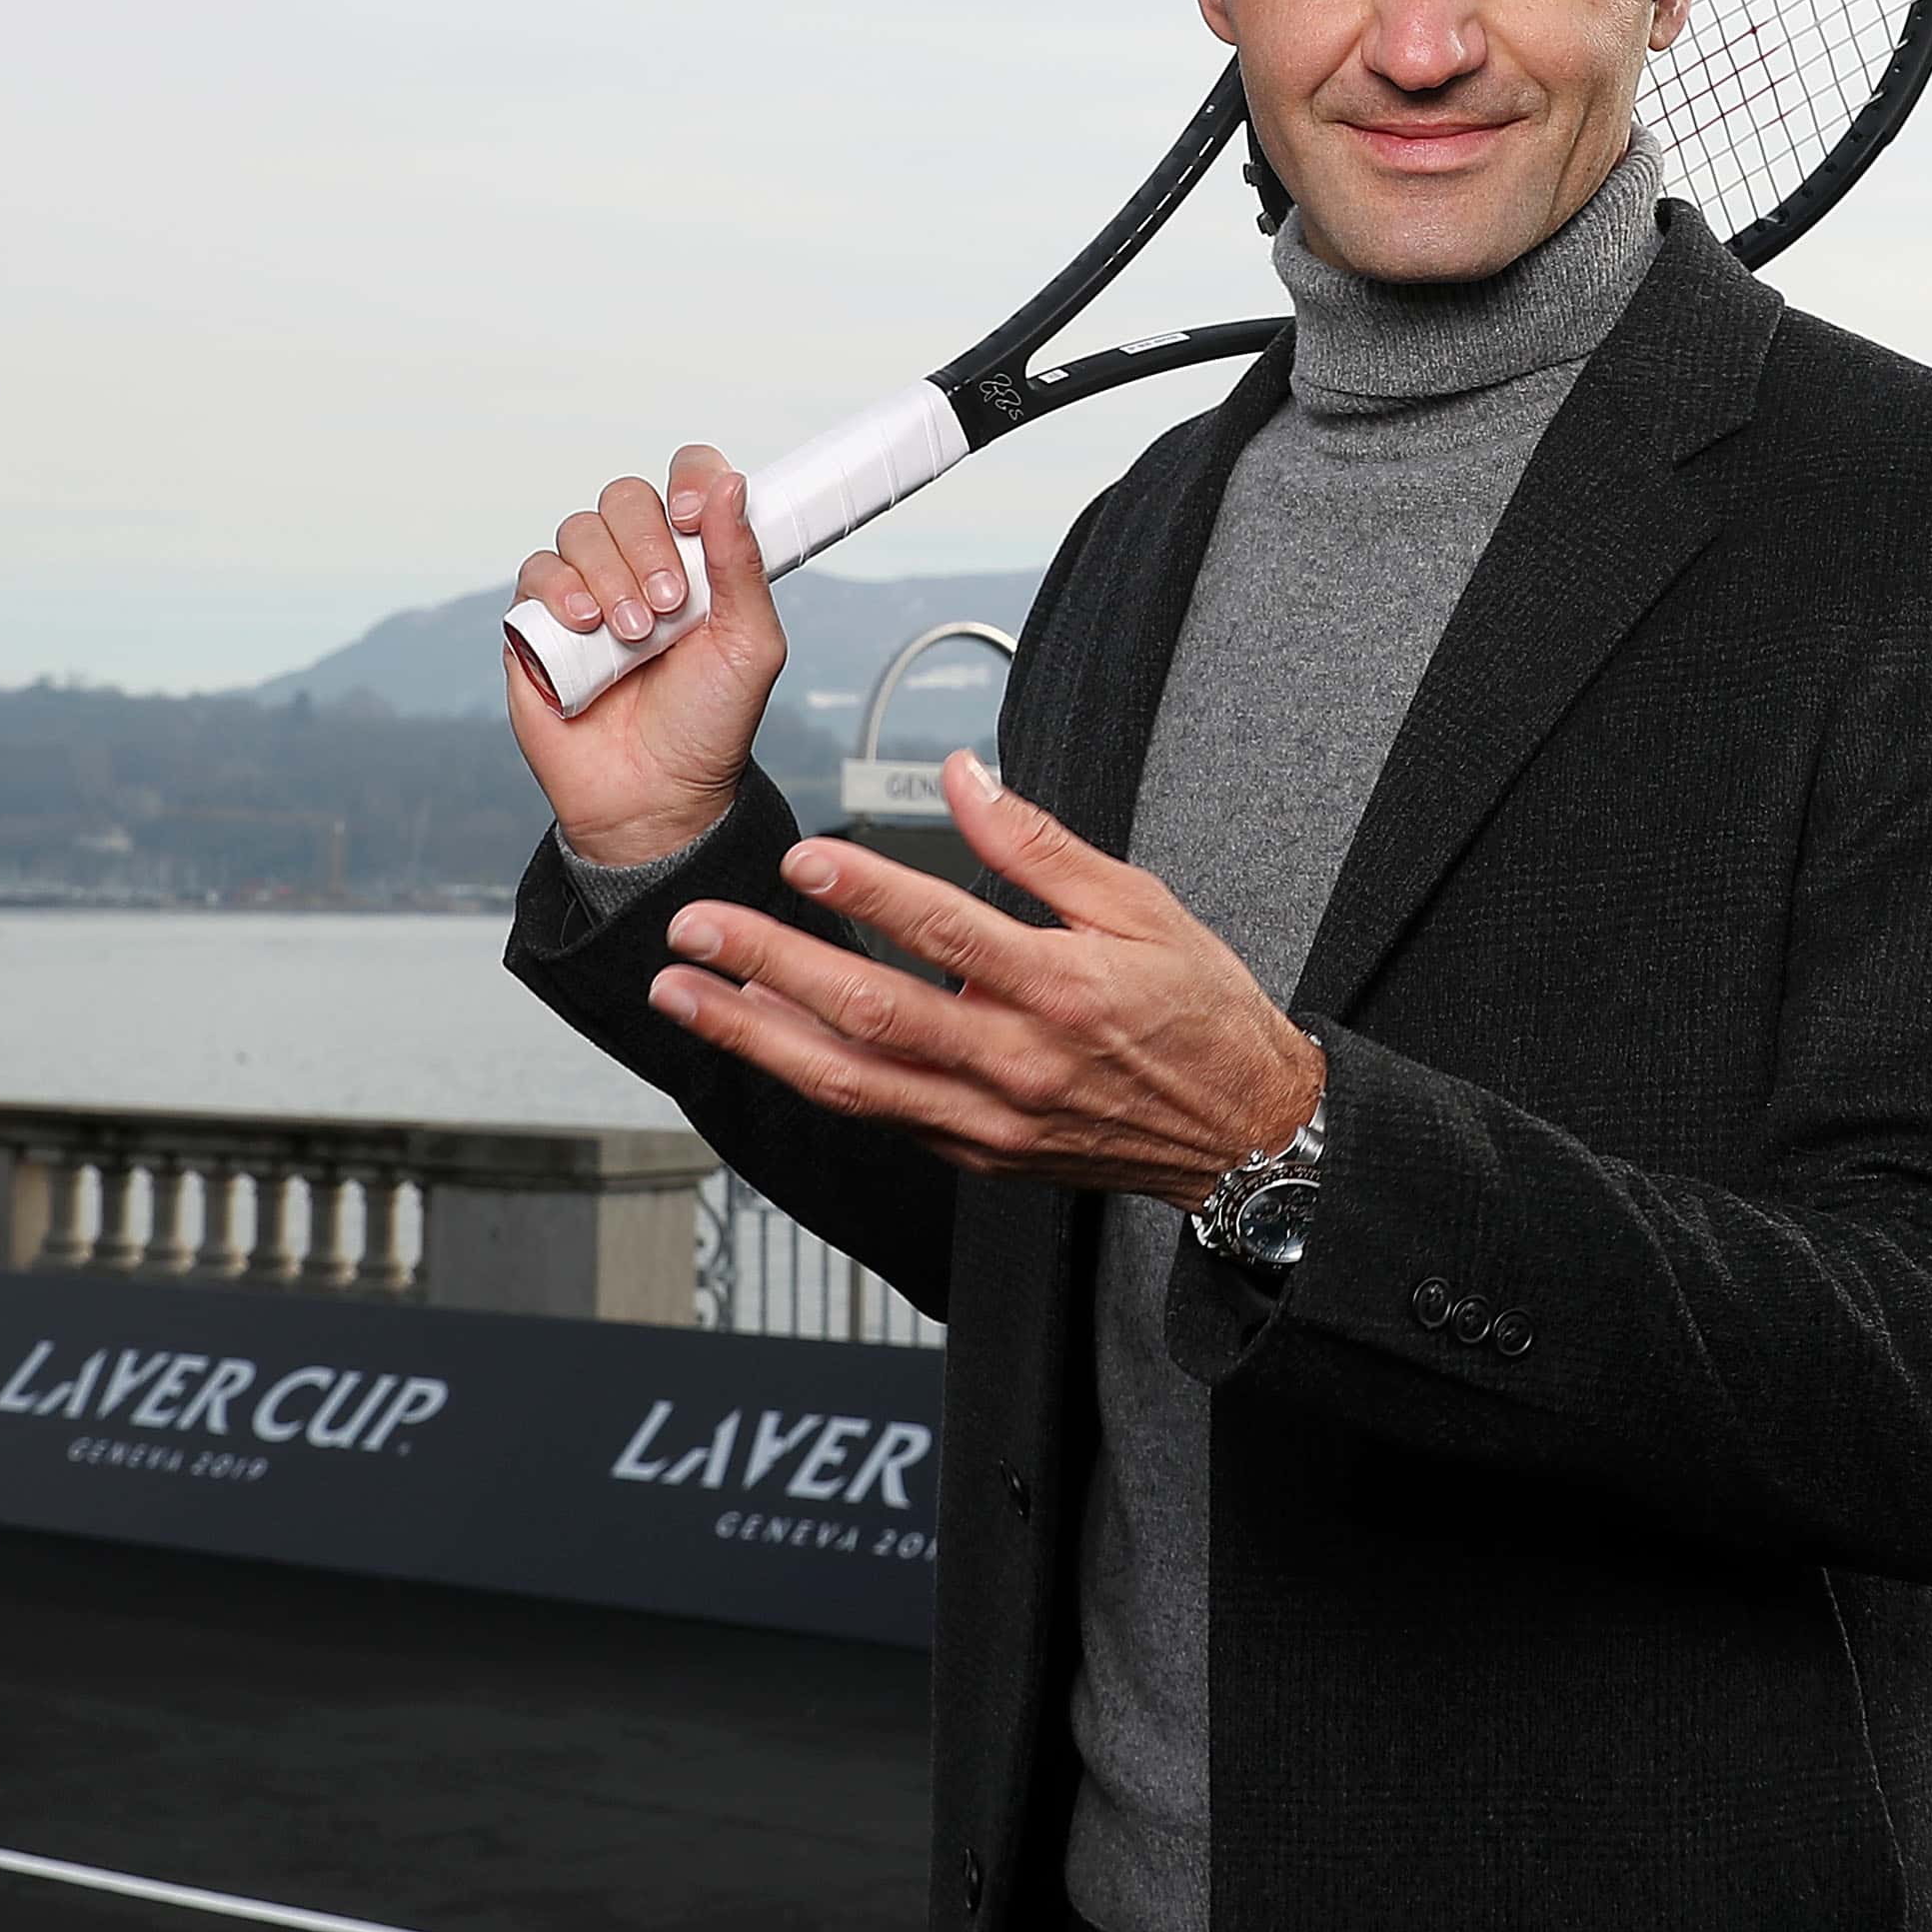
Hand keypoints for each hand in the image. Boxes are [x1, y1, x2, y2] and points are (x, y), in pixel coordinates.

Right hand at [502, 448, 787, 865]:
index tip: (694, 516)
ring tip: (631, 633)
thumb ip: (742, 562)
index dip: (687, 479)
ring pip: (580, 530)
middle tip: (666, 604)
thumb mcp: (751, 644)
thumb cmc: (708, 723)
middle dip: (646, 543)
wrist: (656, 794)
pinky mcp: (538, 622)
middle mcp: (639, 565)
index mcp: (697, 560)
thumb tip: (730, 484)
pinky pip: (535, 571)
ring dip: (608, 574)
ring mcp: (586, 590)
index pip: (687, 478)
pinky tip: (585, 627)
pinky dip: (560, 589)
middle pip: (625, 497)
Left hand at [645, 752, 1327, 1200]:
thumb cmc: (1200, 1013)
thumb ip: (1041, 845)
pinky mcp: (978, 1154)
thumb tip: (965, 777)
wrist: (1243, 1135)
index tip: (804, 860)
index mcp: (1066, 988)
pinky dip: (811, 1078)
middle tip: (697, 931)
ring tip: (687, 997)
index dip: (868, 893)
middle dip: (770, 970)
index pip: (947, 931)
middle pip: (872, 1014)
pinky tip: (760, 1042)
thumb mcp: (1141, 905)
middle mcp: (1019, 1062)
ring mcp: (991, 1119)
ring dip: (757, 1037)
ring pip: (853, 1081)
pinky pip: (879, 1114)